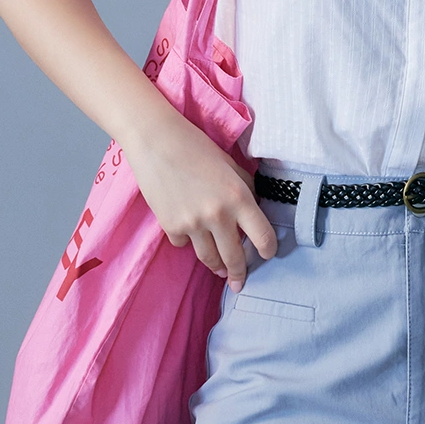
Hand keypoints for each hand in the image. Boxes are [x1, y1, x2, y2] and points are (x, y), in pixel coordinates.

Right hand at [122, 115, 277, 288]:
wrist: (156, 141)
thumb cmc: (196, 147)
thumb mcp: (231, 165)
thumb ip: (246, 190)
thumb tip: (253, 211)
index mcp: (239, 198)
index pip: (263, 236)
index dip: (268, 250)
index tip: (267, 254)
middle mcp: (217, 216)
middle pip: (235, 258)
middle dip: (239, 273)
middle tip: (239, 282)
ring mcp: (192, 224)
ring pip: (209, 259)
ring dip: (216, 266)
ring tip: (220, 270)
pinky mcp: (170, 226)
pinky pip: (184, 244)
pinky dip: (188, 241)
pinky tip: (189, 234)